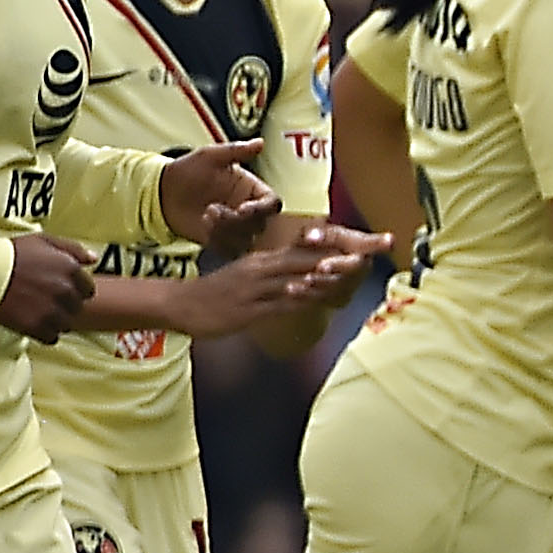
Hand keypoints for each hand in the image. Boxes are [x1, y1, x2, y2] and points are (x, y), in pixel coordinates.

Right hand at [0, 234, 95, 343]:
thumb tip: (93, 259)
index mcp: (71, 270)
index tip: (60, 288)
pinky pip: (52, 337)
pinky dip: (44, 332)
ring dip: (55, 319)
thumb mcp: (44, 241)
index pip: (88, 289)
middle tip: (44, 298)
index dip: (74, 289)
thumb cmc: (11, 254)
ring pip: (66, 324)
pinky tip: (32, 321)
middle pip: (77, 307)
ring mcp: (52, 311)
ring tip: (36, 310)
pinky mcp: (37, 328)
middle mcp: (66, 292)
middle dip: (64, 304)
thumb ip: (73, 249)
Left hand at [161, 141, 277, 256]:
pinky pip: (230, 249)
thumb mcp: (210, 157)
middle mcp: (249, 210)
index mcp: (252, 191)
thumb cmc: (186, 170)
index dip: (261, 209)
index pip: (272, 204)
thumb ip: (236, 151)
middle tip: (213, 210)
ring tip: (206, 216)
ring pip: (246, 239)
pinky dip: (218, 240)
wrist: (162, 192)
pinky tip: (203, 225)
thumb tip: (261, 142)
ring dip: (227, 231)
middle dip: (238, 222)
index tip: (243, 209)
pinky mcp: (222, 241)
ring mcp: (236, 228)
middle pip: (261, 225)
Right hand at [180, 224, 390, 336]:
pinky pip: (276, 302)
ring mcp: (255, 287)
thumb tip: (306, 284)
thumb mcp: (250, 281)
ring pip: (295, 278)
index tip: (368, 243)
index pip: (307, 250)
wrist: (180, 304)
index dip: (337, 246)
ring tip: (354, 270)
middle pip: (309, 258)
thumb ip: (278, 280)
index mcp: (265, 261)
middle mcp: (263, 269)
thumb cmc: (218, 295)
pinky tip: (312, 293)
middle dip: (342, 255)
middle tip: (372, 250)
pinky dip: (295, 297)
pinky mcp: (247, 308)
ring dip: (324, 275)